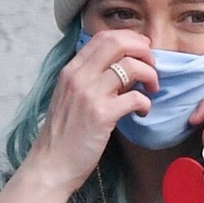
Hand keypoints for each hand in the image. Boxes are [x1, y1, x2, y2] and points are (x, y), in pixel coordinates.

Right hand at [24, 30, 156, 195]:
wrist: (50, 165)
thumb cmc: (63, 136)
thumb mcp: (71, 98)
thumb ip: (90, 80)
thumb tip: (120, 70)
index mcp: (71, 70)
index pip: (103, 37)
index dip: (129, 39)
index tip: (141, 52)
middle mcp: (79, 76)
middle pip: (118, 43)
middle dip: (143, 51)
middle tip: (152, 68)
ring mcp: (89, 94)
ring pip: (131, 67)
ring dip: (150, 76)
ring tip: (151, 91)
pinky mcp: (102, 115)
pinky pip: (135, 97)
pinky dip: (145, 103)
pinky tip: (142, 112)